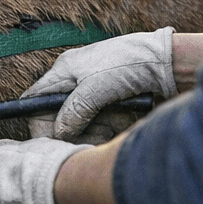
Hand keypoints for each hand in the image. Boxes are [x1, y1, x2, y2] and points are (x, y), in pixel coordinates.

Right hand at [24, 28, 175, 139]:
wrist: (167, 60)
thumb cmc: (128, 64)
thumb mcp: (96, 88)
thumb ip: (73, 111)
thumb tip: (58, 133)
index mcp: (64, 70)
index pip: (36, 99)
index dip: (38, 121)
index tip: (50, 142)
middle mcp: (75, 81)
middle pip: (60, 116)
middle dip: (75, 130)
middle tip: (92, 134)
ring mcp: (93, 91)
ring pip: (82, 122)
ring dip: (95, 130)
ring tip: (113, 126)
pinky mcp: (110, 101)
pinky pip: (101, 121)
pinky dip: (109, 126)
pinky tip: (122, 122)